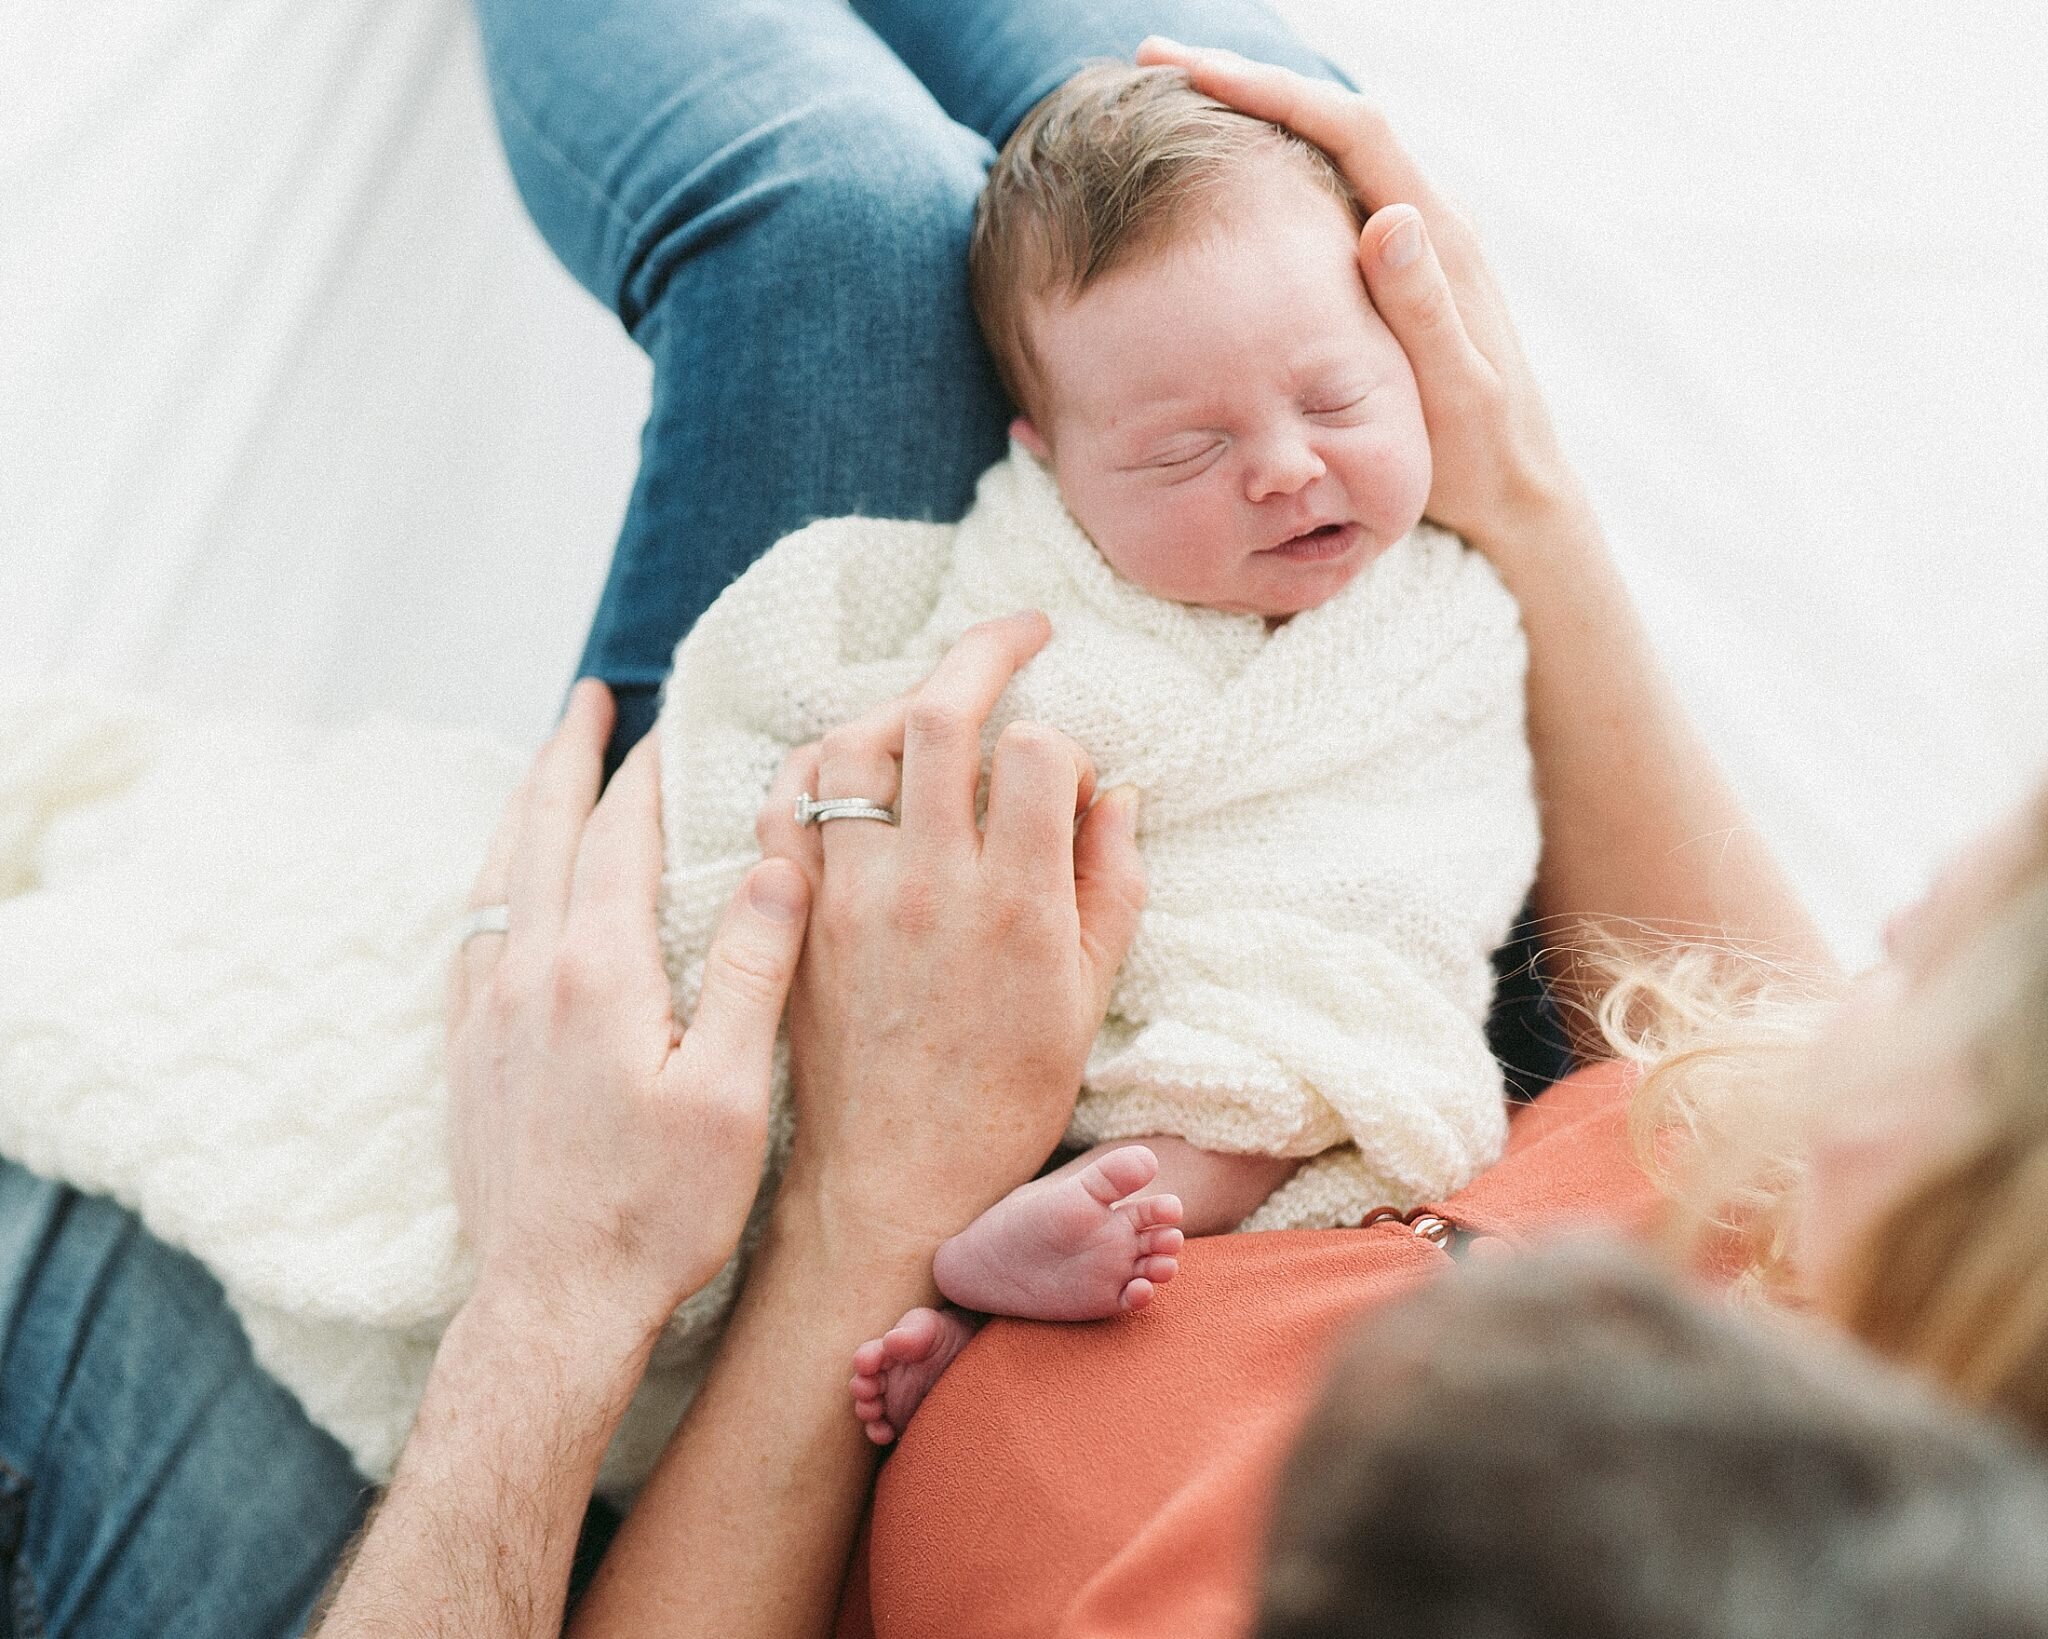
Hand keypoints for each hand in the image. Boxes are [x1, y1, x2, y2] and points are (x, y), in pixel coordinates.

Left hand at [446, 680, 811, 1340]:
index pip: (620, 835)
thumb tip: (780, 858)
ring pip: (497, 874)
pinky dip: (496, 878)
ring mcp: (483, 1013)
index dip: (649, 771)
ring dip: (524, 806)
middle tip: (590, 697)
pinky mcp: (464, 1054)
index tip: (676, 721)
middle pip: (540, 830)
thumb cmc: (658, 1211)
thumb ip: (752, 968)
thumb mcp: (731, 1093)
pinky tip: (508, 886)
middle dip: (567, 754)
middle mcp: (527, 974)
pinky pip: (471, 932)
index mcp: (598, 972)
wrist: (552, 1306)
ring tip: (547, 764)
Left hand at [755, 614, 1147, 1256]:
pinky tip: (851, 766)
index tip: (1066, 774)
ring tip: (931, 706)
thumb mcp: (1087, 1006)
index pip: (1037, 752)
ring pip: (851, 743)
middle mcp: (926, 887)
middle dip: (984, 649)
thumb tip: (1115, 793)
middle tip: (1018, 632)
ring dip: (896, 702)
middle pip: (939, 715)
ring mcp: (847, 898)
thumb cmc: (1001, 1105)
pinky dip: (817, 763)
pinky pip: (785, 802)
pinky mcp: (791, 918)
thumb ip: (1112, 889)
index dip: (1061, 741)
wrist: (887, 1189)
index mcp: (1015, 909)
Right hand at [1136, 37, 1588, 554]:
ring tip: (1172, 102)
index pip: (1353, 131)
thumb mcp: (1453, 391)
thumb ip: (1422, 308)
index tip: (1196, 72)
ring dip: (1252, 121)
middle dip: (1246, 86)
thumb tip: (1389, 215)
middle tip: (1155, 62)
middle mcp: (1426, 224)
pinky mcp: (1394, 273)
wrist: (1516, 494)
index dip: (1274, 93)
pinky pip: (1325, 197)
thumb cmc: (1481, 457)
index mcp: (1438, 239)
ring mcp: (1410, 246)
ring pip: (1324, 155)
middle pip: (1330, 123)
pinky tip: (1218, 182)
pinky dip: (1267, 172)